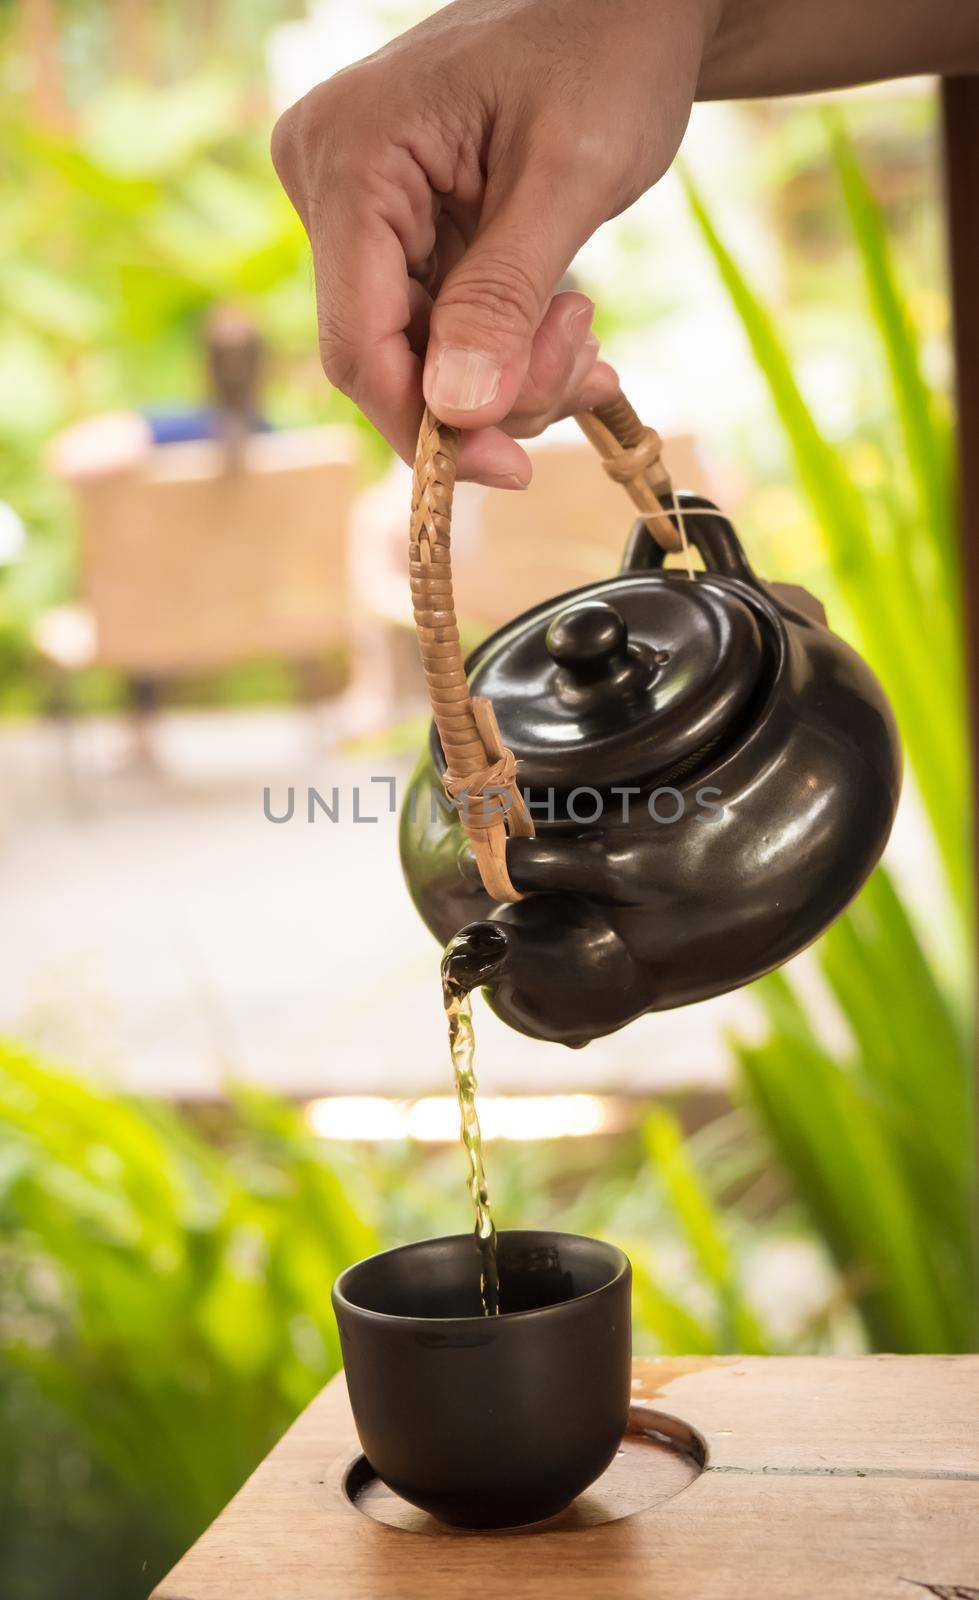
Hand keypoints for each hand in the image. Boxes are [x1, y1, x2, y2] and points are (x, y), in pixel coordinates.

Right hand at [272, 0, 714, 485]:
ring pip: (418, 355)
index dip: (427, 426)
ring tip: (583, 327)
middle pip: (389, 357)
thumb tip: (456, 412)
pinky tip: (564, 333)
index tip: (510, 469)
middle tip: (584, 365)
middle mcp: (331, 180)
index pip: (357, 340)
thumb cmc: (606, 50)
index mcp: (352, 152)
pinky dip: (505, 347)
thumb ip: (504, 296)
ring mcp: (359, 206)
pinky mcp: (395, 227)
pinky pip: (439, 325)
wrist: (627, 2)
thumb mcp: (568, 175)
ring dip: (509, 373)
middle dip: (489, 391)